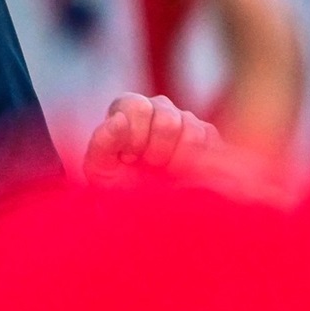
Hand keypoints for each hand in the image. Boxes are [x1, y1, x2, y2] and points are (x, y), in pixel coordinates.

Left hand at [83, 93, 219, 187]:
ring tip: (164, 170)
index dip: (135, 137)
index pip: (138, 108)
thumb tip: (119, 119)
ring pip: (192, 132)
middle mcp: (158, 106)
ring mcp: (184, 118)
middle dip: (157, 152)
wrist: (143, 204)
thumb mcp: (100, 167)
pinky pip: (209, 143)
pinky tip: (181, 172)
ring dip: (176, 160)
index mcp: (129, 106)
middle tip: (148, 166)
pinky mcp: (207, 134)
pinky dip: (195, 164)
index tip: (129, 157)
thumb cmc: (117, 182)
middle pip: (168, 120)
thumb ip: (102, 141)